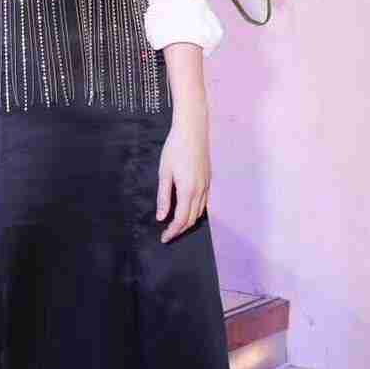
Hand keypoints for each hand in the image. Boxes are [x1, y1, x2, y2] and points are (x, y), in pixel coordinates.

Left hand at [156, 107, 209, 241]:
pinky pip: (204, 203)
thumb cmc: (175, 148)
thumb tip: (161, 217)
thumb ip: (163, 197)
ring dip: (188, 222)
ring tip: (175, 226)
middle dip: (180, 230)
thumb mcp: (164, 172)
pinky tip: (187, 211)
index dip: (172, 232)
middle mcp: (200, 191)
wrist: (193, 130)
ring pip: (199, 213)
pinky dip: (195, 212)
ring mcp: (206, 186)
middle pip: (191, 219)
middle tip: (167, 235)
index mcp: (188, 190)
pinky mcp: (208, 180)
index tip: (164, 238)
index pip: (181, 220)